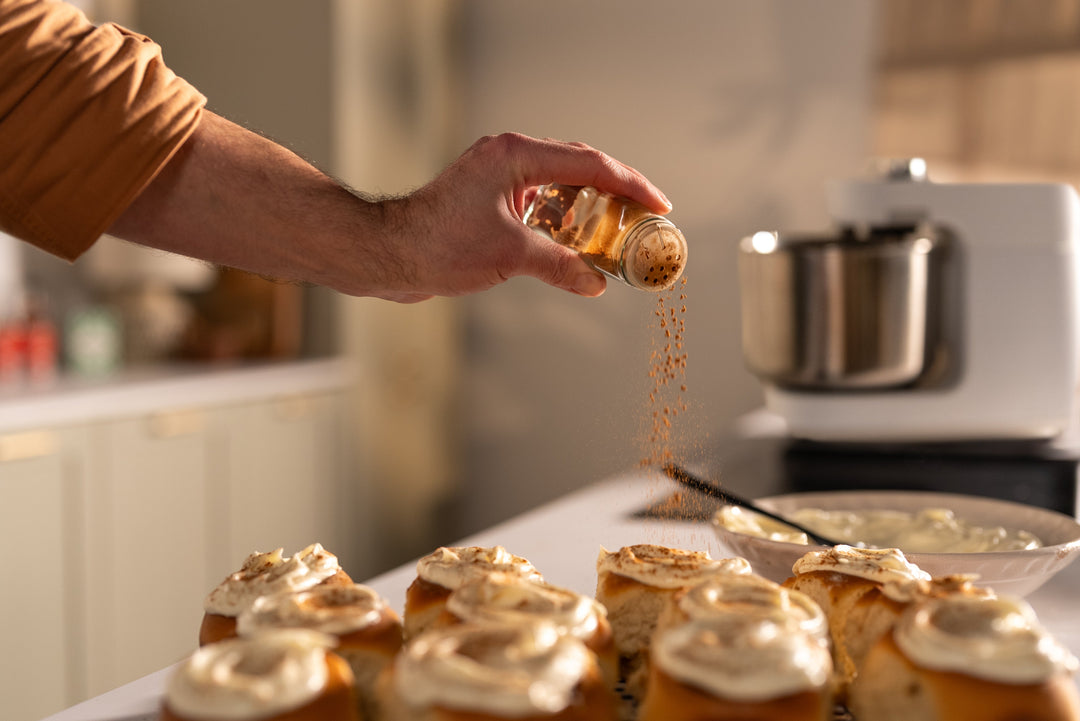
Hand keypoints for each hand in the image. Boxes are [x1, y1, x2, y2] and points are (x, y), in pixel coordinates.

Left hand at [362, 133, 672, 302]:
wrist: (387, 255)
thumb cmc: (437, 245)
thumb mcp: (510, 257)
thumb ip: (560, 266)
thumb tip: (596, 283)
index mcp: (515, 156)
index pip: (589, 163)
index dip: (630, 184)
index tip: (658, 203)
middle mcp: (507, 158)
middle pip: (578, 167)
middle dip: (615, 194)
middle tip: (644, 218)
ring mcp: (496, 178)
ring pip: (559, 186)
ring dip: (589, 210)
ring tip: (616, 234)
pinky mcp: (487, 199)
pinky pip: (538, 204)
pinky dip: (562, 222)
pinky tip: (575, 246)